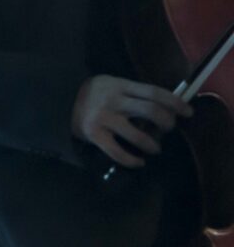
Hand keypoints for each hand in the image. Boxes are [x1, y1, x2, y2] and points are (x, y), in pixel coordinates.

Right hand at [71, 74, 188, 168]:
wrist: (57, 102)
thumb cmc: (92, 95)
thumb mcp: (111, 86)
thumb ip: (133, 94)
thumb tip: (165, 109)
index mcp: (120, 85)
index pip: (154, 92)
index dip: (174, 102)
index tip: (188, 112)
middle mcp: (113, 100)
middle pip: (152, 111)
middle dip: (167, 123)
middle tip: (168, 129)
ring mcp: (103, 118)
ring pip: (139, 136)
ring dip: (153, 145)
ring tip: (154, 148)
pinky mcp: (94, 134)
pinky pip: (119, 152)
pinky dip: (133, 160)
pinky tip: (139, 161)